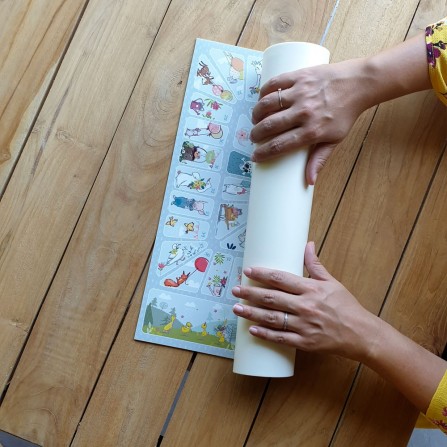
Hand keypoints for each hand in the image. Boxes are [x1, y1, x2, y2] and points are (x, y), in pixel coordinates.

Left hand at [232, 242, 379, 361]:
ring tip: (237, 308)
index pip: (280, 279)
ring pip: (272, 318)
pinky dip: (265, 334)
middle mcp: (305, 306)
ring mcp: (304, 325)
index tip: (248, 271)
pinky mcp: (305, 342)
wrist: (361, 334)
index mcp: (311, 289)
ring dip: (252, 313)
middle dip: (250, 293)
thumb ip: (315, 265)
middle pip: (271, 298)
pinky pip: (280, 338)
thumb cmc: (346, 306)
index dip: (262, 274)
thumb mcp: (332, 282)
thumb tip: (307, 244)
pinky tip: (252, 330)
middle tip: (235, 290)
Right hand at [250, 58, 371, 184]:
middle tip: (254, 137)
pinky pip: (274, 84)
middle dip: (256, 134)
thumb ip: (319, 159)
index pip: (279, 145)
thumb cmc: (346, 114)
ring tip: (256, 119)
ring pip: (267, 104)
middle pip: (269, 126)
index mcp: (312, 131)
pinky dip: (263, 92)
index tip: (255, 156)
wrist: (359, 84)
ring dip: (257, 113)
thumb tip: (309, 181)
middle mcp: (304, 113)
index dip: (263, 153)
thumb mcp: (335, 139)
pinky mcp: (299, 76)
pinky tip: (262, 99)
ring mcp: (300, 93)